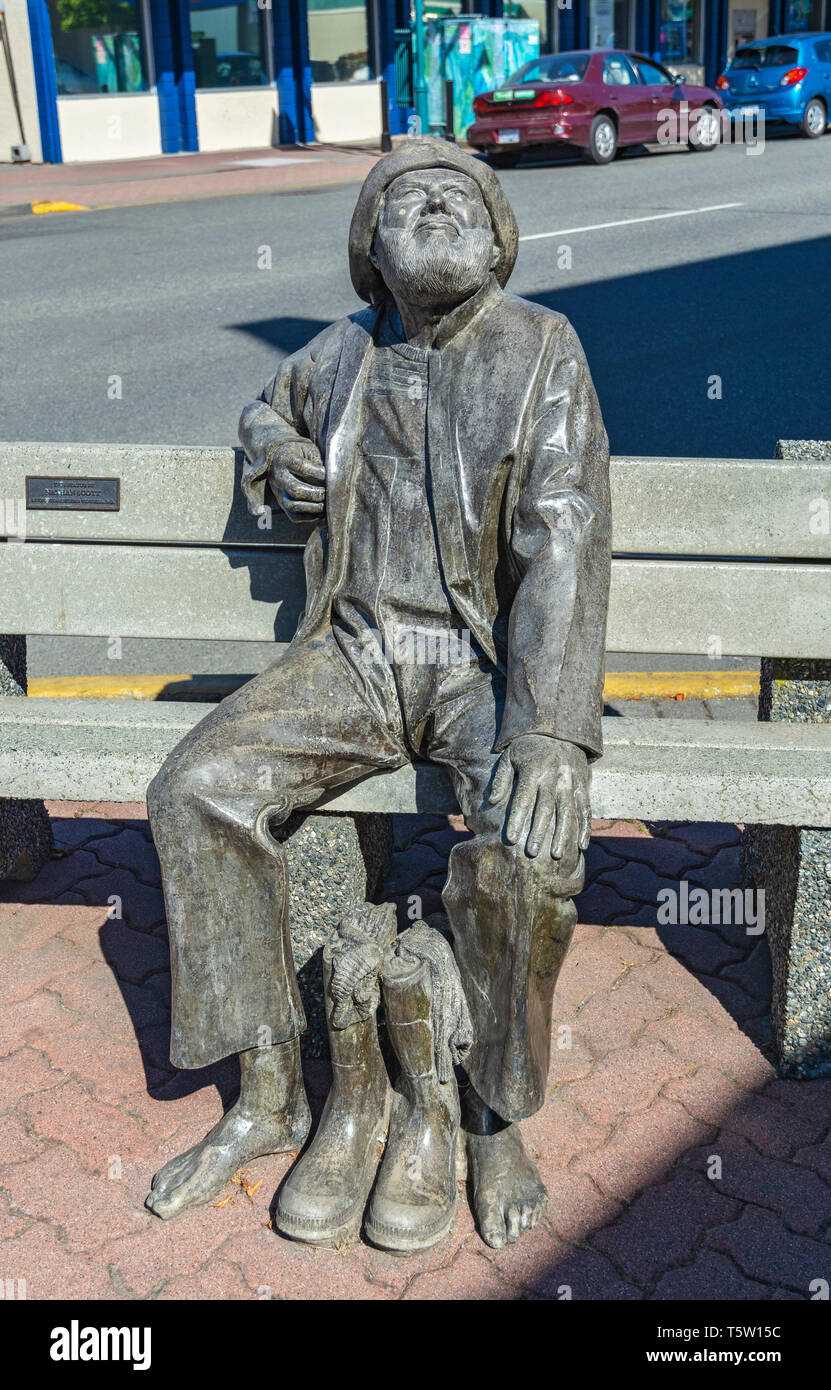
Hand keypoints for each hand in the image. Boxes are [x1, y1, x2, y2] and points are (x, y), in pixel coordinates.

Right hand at [267, 439, 324, 521]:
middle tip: (329, 492)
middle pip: (296, 490)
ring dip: (313, 507)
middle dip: (317, 493)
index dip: (320, 474)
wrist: (280, 459)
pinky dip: (309, 517)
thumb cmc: (300, 454)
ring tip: (326, 504)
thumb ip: (318, 462)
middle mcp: (278, 477)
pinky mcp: (281, 503)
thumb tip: (331, 480)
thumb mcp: (309, 450)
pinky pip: (294, 516)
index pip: (303, 468)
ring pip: (293, 505)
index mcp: (285, 459)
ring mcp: (278, 492)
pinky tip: (320, 511)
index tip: (330, 475)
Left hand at [489, 734, 590, 869]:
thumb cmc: (528, 748)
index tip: (510, 838)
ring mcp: (571, 781)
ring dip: (563, 835)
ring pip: (568, 811)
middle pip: (546, 808)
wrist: (560, 729)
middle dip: (539, 832)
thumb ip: (501, 778)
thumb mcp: (510, 755)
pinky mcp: (583, 785)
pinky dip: (585, 828)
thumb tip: (491, 801)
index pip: (524, 797)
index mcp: (535, 768)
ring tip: (555, 855)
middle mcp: (555, 776)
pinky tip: (581, 846)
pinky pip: (586, 809)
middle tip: (531, 853)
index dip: (517, 818)